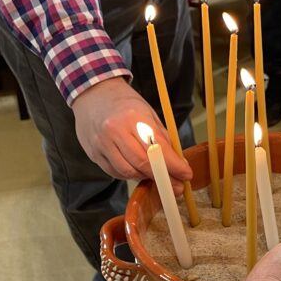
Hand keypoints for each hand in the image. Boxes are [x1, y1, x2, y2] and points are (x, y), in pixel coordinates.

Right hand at [71, 77, 192, 185]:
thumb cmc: (125, 104)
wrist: (94, 95)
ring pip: (127, 172)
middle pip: (141, 163)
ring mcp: (101, 144)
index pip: (157, 148)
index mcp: (132, 117)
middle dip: (163, 177)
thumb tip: (178, 163)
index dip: (173, 165)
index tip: (186, 174)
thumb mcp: (148, 113)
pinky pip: (115, 172)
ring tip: (156, 176)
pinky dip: (129, 175)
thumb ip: (162, 137)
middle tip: (176, 186)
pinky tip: (137, 170)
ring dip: (145, 177)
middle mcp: (115, 131)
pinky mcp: (94, 154)